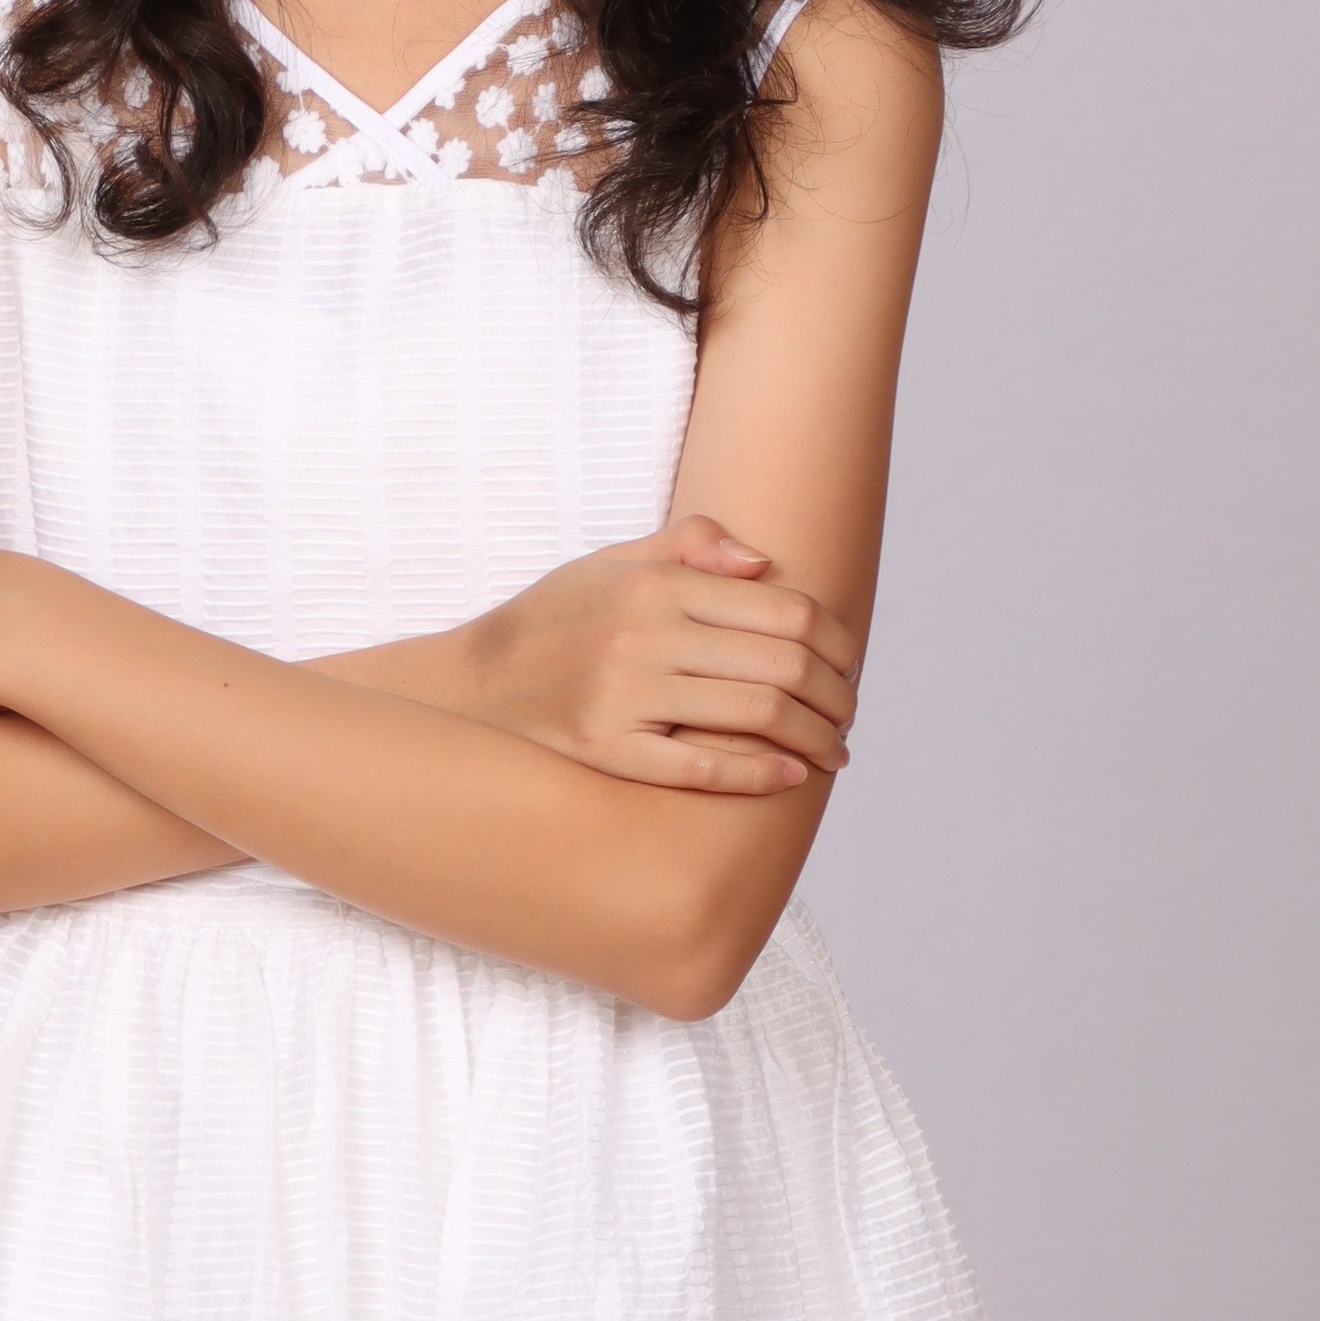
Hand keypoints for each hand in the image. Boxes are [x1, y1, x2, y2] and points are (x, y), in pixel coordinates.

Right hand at [450, 515, 859, 793]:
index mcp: (655, 583)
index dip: (836, 642)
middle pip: (783, 663)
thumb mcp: (612, 562)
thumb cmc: (553, 621)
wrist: (471, 686)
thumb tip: (764, 563)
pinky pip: (701, 765)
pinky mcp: (606, 750)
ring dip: (814, 738)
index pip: (785, 608)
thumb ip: (690, 544)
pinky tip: (791, 776)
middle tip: (849, 714)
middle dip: (836, 695)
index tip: (849, 665)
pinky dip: (759, 773)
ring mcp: (624, 695)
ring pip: (758, 715)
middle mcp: (644, 634)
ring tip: (833, 752)